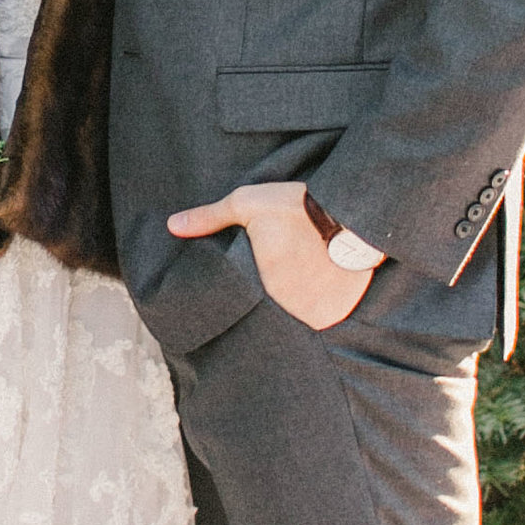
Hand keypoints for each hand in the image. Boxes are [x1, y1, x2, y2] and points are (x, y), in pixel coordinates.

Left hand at [167, 180, 368, 329]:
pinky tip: (317, 289)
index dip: (245, 298)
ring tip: (296, 286)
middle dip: (270, 304)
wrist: (352, 212)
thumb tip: (172, 226)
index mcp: (261, 288)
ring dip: (294, 309)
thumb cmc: (296, 207)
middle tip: (276, 283)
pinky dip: (318, 309)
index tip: (250, 287)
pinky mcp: (338, 313)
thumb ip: (210, 218)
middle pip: (270, 315)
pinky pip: (322, 319)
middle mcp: (287, 309)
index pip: (244, 306)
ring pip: (296, 320)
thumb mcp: (248, 204)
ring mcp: (315, 315)